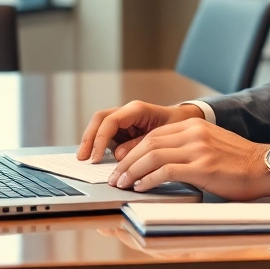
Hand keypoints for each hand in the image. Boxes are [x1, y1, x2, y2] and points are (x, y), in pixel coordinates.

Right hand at [77, 101, 203, 162]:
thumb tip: (118, 155)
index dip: (100, 139)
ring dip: (91, 142)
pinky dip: (100, 146)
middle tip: (82, 157)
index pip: (111, 121)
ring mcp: (124, 121)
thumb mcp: (164, 136)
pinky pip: (107, 135)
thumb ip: (140, 144)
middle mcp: (127, 113)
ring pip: (100, 126)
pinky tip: (96, 158)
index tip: (97, 157)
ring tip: (85, 159)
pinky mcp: (124, 130)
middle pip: (100, 120)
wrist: (187, 121)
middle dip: (89, 138)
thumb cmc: (179, 126)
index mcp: (137, 109)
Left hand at [108, 118, 269, 201]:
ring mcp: (198, 148)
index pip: (153, 135)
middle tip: (116, 176)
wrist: (265, 166)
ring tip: (123, 183)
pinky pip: (166, 170)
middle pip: (148, 144)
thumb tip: (160, 163)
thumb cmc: (239, 163)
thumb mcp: (210, 145)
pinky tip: (141, 186)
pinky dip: (149, 179)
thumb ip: (187, 147)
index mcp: (193, 126)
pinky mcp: (203, 166)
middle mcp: (193, 133)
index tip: (121, 164)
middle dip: (127, 161)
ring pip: (153, 156)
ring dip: (133, 171)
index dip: (133, 150)